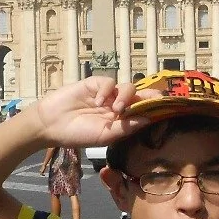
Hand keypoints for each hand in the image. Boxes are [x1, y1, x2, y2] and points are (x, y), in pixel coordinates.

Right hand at [31, 77, 148, 147]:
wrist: (51, 125)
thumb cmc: (77, 134)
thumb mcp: (105, 136)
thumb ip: (126, 128)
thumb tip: (149, 119)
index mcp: (121, 120)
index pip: (142, 110)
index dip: (154, 107)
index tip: (167, 108)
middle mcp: (116, 105)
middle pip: (139, 95)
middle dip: (150, 94)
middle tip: (158, 97)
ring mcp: (106, 94)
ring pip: (127, 87)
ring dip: (126, 96)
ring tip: (116, 109)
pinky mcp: (94, 84)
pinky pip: (109, 82)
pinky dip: (107, 90)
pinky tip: (99, 101)